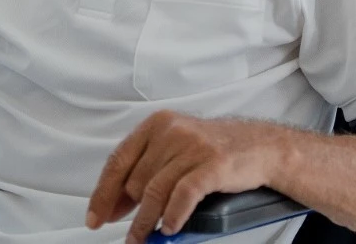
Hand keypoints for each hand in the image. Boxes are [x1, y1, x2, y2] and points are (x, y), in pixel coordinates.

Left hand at [86, 111, 286, 243]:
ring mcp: (193, 146)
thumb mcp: (175, 149)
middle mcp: (172, 131)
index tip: (95, 218)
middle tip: (131, 232)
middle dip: (131, 213)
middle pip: (136, 181)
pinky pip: (183, 195)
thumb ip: (146, 170)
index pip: (118, 162)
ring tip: (144, 238)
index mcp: (157, 124)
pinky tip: (169, 228)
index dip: (102, 194)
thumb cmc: (214, 150)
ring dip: (146, 222)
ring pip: (155, 191)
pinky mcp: (213, 163)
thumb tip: (115, 203)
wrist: (261, 146)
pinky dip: (172, 215)